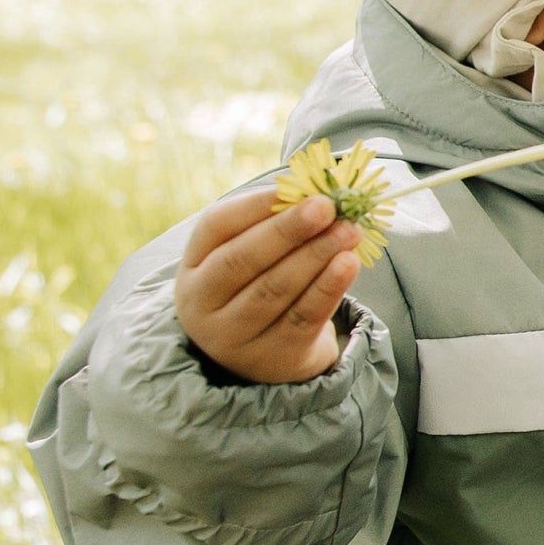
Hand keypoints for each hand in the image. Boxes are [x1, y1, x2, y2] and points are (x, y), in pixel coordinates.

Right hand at [174, 189, 362, 383]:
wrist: (267, 355)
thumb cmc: (259, 288)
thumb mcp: (251, 257)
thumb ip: (273, 225)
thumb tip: (315, 190)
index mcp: (194, 266)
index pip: (217, 226)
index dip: (258, 204)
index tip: (299, 188)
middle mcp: (203, 302)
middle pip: (244, 259)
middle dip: (289, 229)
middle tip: (328, 207)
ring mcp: (234, 335)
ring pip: (275, 289)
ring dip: (316, 255)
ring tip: (348, 231)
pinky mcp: (272, 357)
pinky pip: (303, 318)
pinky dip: (328, 288)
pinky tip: (349, 264)